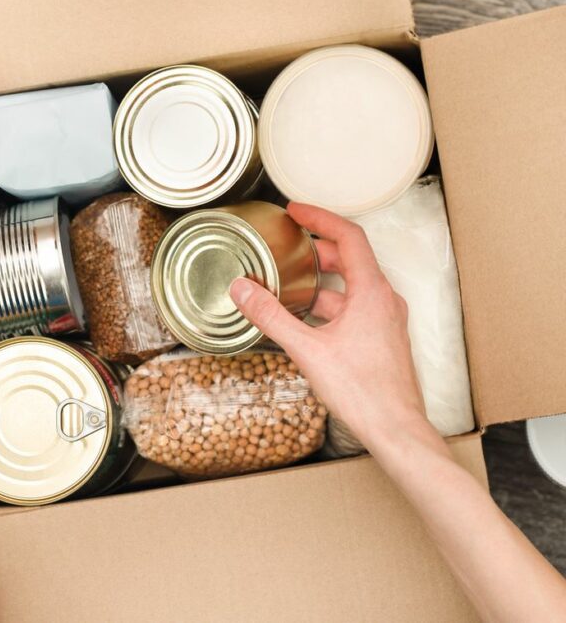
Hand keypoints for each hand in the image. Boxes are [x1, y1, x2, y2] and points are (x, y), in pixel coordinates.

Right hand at [228, 201, 429, 450]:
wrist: (394, 428)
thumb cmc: (363, 391)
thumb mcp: (307, 349)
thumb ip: (272, 316)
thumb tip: (243, 290)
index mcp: (372, 292)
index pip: (349, 236)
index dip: (321, 218)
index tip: (297, 211)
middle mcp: (384, 301)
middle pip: (351, 258)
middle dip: (317, 248)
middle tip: (290, 244)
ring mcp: (385, 321)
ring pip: (352, 286)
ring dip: (322, 279)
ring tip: (290, 282)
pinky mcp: (381, 339)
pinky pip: (355, 308)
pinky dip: (329, 303)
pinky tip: (307, 319)